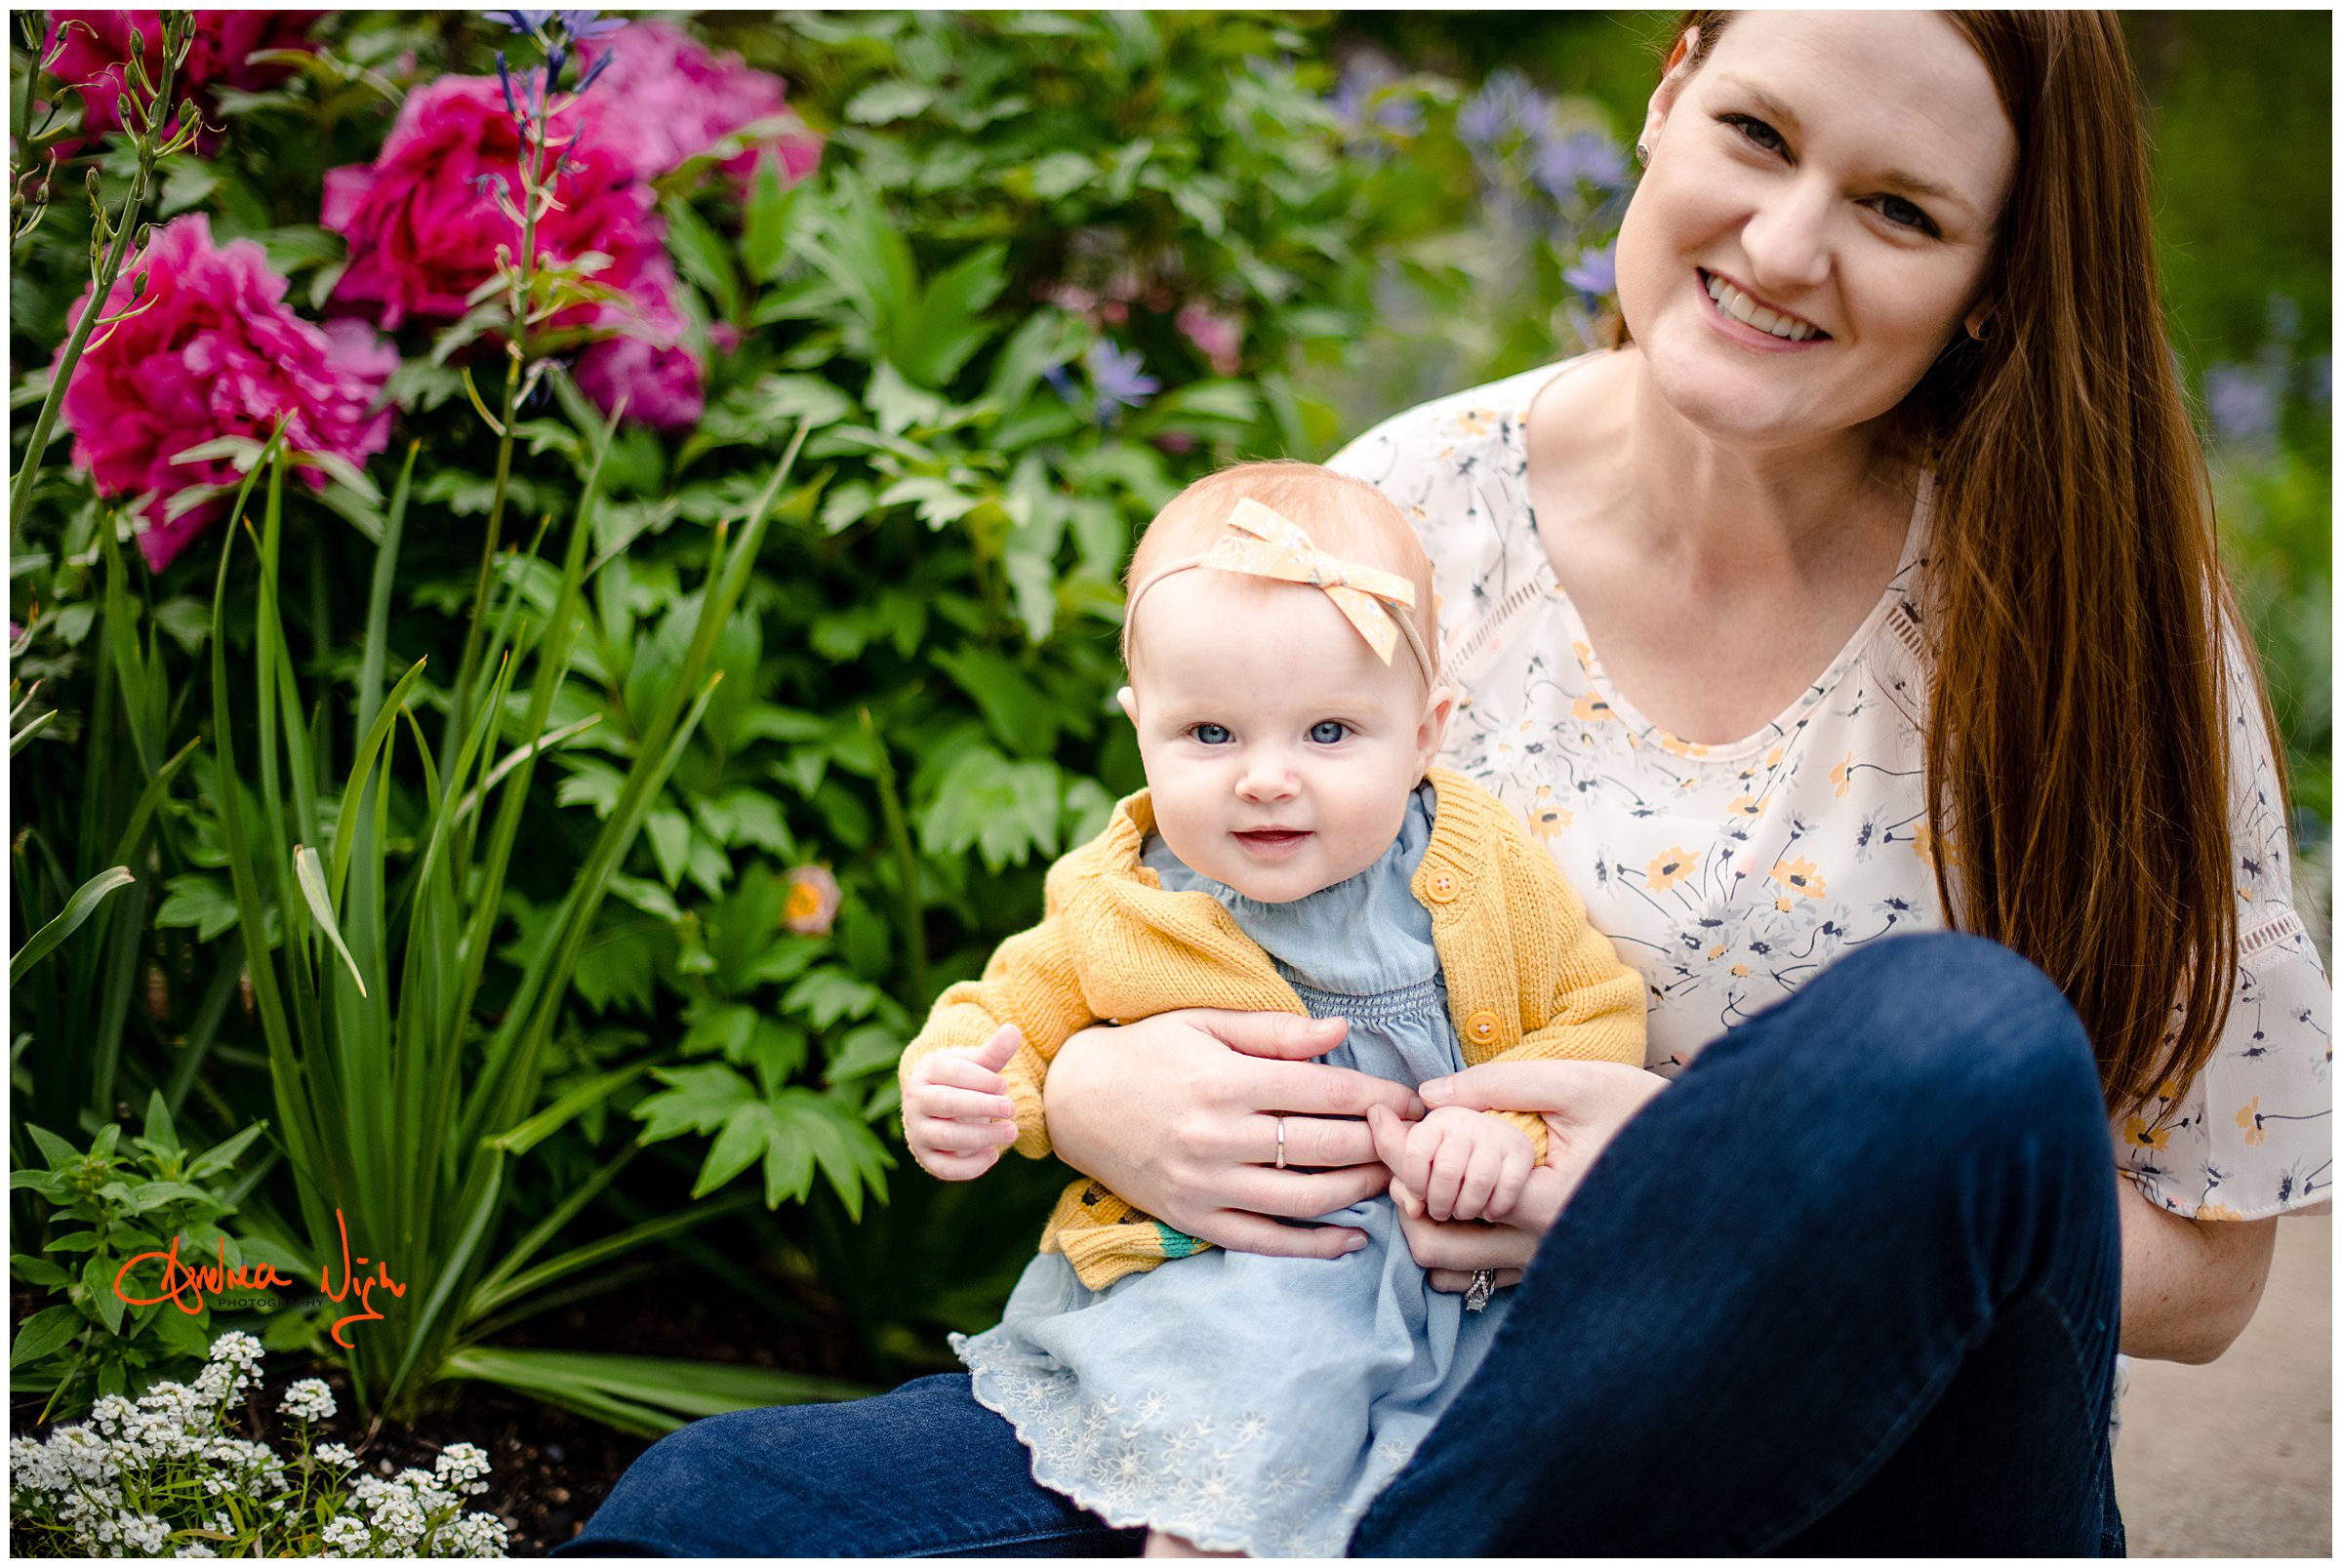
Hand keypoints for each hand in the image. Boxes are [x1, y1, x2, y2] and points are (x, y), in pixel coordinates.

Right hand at [902, 1025, 1022, 1179]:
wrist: (934, 1103)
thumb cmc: (961, 1080)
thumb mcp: (975, 1063)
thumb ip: (994, 1052)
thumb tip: (1014, 1030)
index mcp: (928, 1072)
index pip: (950, 1072)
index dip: (979, 1078)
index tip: (1004, 1085)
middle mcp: (917, 1101)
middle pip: (947, 1103)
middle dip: (982, 1106)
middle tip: (1012, 1108)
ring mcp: (918, 1130)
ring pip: (946, 1136)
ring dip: (981, 1136)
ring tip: (1012, 1132)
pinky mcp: (925, 1156)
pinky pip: (942, 1167)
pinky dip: (968, 1167)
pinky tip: (993, 1156)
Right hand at [1042, 1008, 1425, 1258]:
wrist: (1074, 1102)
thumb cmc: (1147, 1052)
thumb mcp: (1204, 1024)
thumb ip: (1275, 1033)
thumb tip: (1342, 1033)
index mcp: (1226, 1082)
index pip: (1326, 1092)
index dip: (1379, 1098)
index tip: (1414, 1101)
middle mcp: (1219, 1137)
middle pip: (1326, 1148)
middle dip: (1382, 1145)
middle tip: (1415, 1142)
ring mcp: (1207, 1186)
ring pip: (1306, 1199)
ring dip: (1360, 1191)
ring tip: (1391, 1178)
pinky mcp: (1195, 1220)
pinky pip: (1267, 1241)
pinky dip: (1315, 1246)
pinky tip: (1352, 1238)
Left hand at [1367, 1056, 1668, 1293]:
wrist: (1710, 1160)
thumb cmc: (1646, 1114)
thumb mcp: (1575, 1083)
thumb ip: (1497, 1085)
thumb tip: (1428, 1095)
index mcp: (1542, 1205)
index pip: (1439, 1189)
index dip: (1399, 1149)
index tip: (1383, 1113)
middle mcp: (1540, 1251)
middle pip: (1433, 1245)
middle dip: (1404, 1193)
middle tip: (1402, 1146)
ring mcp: (1548, 1269)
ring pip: (1453, 1269)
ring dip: (1429, 1221)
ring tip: (1429, 1169)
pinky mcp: (1556, 1272)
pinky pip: (1484, 1276)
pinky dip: (1459, 1242)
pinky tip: (1463, 1195)